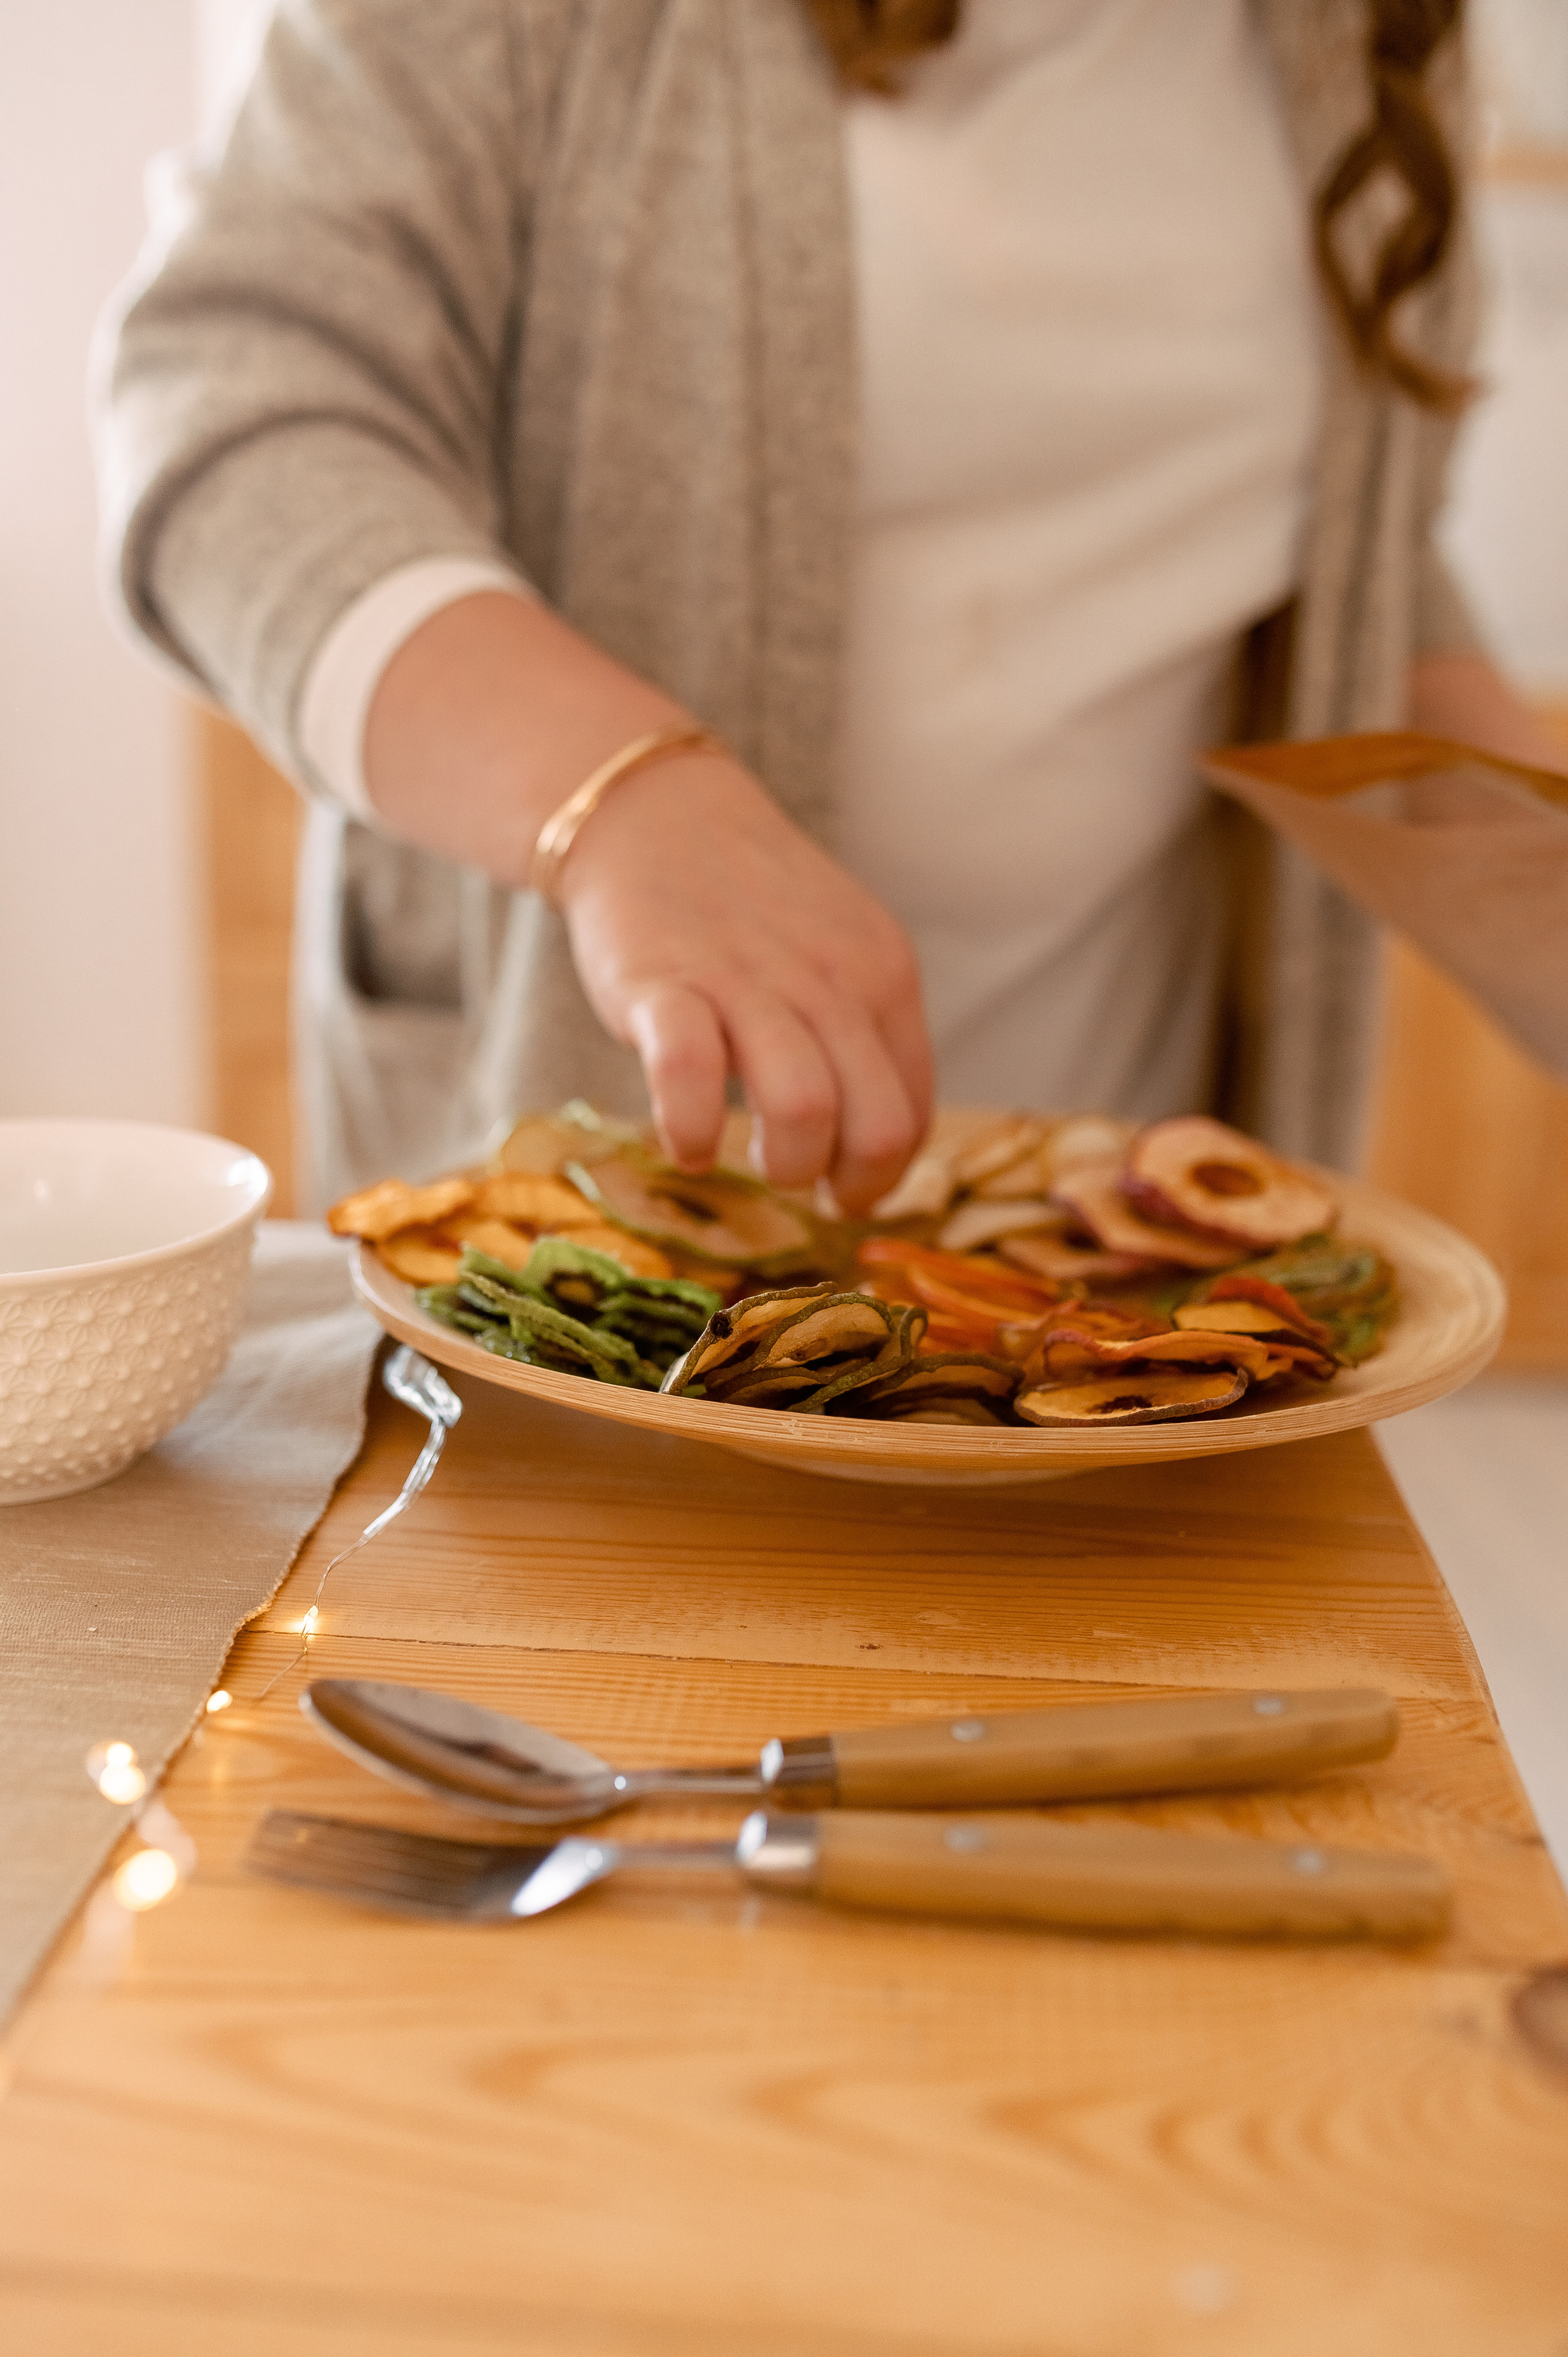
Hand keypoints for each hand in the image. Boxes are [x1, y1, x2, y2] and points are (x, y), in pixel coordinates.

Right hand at [557, 752, 932, 1210]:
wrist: (651, 812)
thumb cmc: (745, 904)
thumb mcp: (838, 952)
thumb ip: (864, 1033)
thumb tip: (873, 1144)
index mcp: (884, 976)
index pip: (915, 1111)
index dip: (885, 1173)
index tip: (844, 1187)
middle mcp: (831, 981)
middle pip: (878, 1126)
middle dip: (847, 1183)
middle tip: (803, 1181)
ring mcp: (748, 981)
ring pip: (804, 1109)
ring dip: (783, 1163)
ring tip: (745, 1154)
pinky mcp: (665, 986)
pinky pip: (691, 1078)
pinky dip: (690, 1131)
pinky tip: (684, 1137)